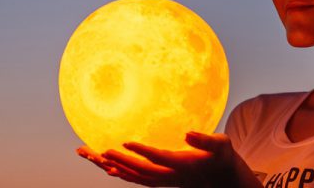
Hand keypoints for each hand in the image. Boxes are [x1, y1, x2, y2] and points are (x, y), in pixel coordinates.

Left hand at [76, 131, 242, 187]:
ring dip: (112, 167)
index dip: (143, 151)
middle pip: (139, 171)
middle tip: (101, 150)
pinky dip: (119, 172)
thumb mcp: (221, 145)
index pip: (159, 159)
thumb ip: (206, 140)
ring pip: (133, 176)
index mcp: (182, 165)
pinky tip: (104, 165)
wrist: (220, 177)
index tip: (126, 141)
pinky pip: (135, 177)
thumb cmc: (221, 156)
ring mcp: (162, 180)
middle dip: (119, 161)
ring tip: (91, 154)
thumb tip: (188, 132)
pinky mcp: (158, 179)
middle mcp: (169, 176)